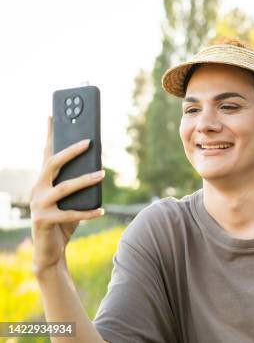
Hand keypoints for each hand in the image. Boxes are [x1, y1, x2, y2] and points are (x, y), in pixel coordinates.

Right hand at [30, 116, 104, 276]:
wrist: (49, 252)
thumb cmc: (63, 222)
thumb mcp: (71, 200)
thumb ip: (78, 185)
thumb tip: (99, 169)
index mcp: (42, 181)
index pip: (46, 153)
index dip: (49, 135)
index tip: (53, 115)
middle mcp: (37, 190)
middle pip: (52, 164)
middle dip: (70, 151)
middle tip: (89, 141)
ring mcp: (38, 205)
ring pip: (63, 188)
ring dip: (85, 180)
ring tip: (102, 174)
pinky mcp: (44, 221)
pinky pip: (70, 214)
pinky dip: (87, 212)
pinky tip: (102, 210)